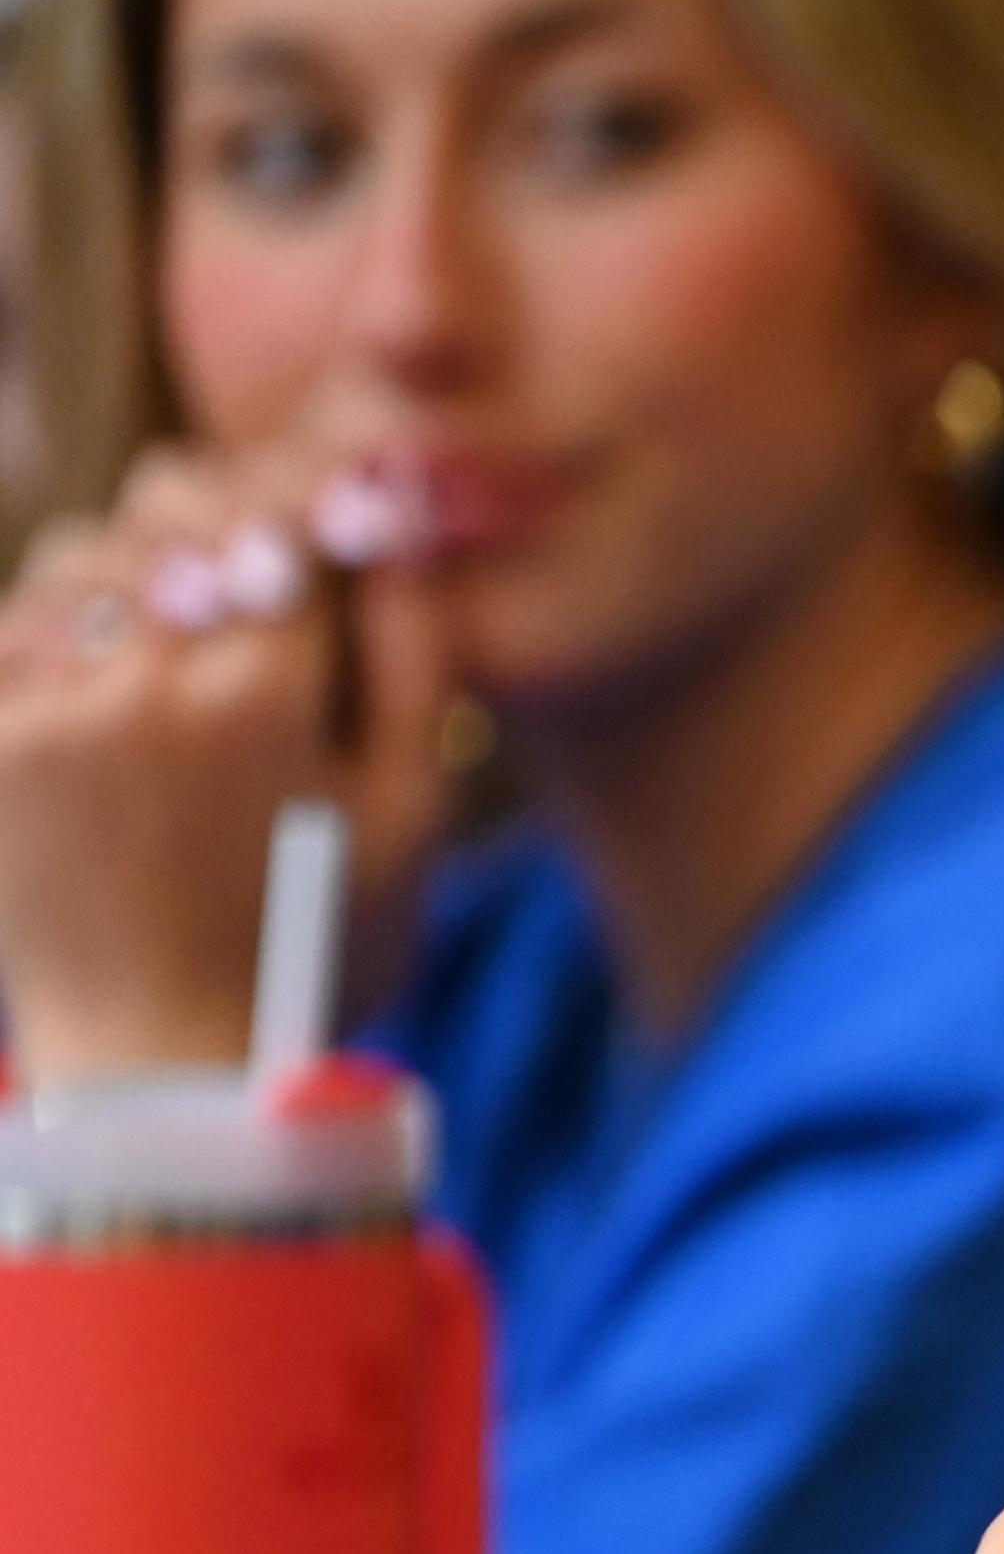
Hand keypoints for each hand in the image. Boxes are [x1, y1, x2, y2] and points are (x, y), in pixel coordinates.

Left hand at [0, 445, 453, 1075]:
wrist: (162, 1067)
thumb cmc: (314, 946)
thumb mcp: (411, 816)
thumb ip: (414, 660)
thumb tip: (395, 525)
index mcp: (268, 698)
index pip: (288, 510)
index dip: (319, 486)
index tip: (339, 497)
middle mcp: (147, 684)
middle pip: (179, 502)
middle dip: (231, 512)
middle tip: (260, 555)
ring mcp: (49, 711)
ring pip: (85, 550)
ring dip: (140, 564)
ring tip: (180, 622)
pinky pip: (19, 627)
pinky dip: (66, 630)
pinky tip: (109, 678)